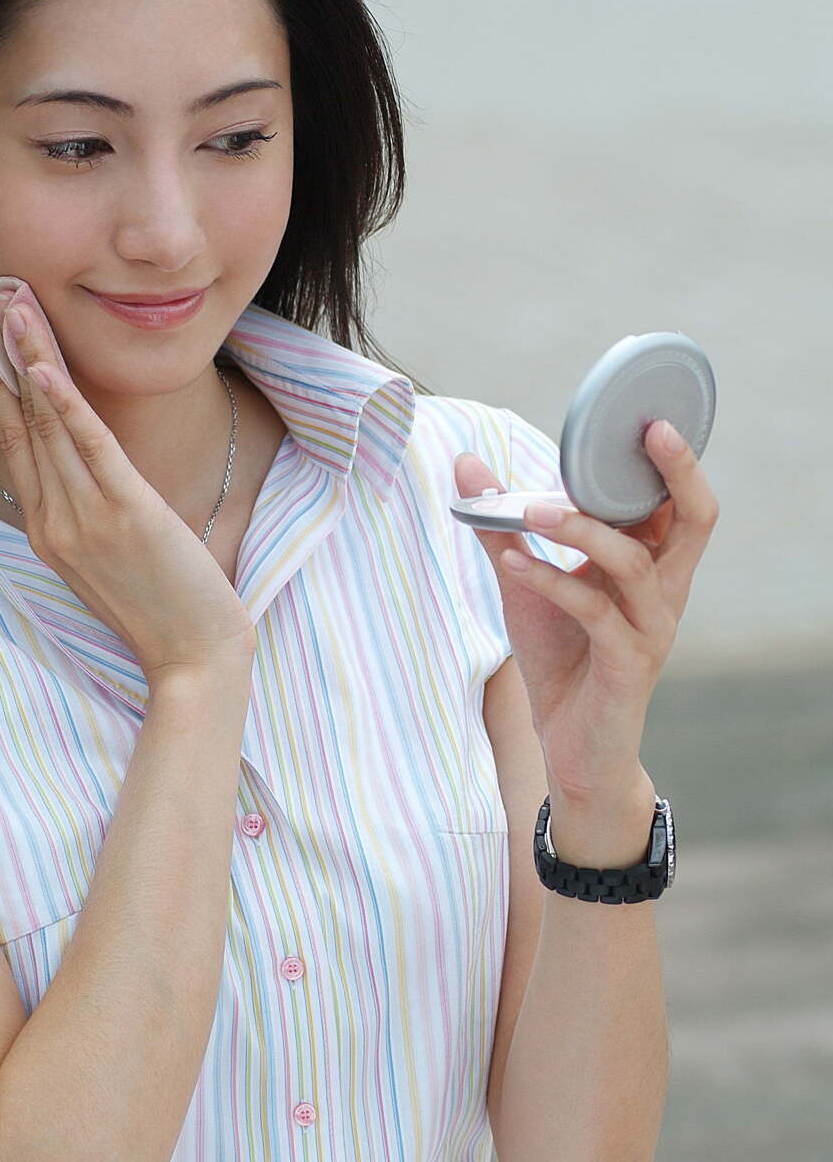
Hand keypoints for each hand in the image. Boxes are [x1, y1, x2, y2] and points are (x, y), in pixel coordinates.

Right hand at [0, 282, 257, 683]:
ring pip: (46, 424)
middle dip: (2, 352)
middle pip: (20, 421)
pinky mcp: (125, 516)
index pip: (14, 440)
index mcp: (47, 530)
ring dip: (26, 357)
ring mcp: (83, 520)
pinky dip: (63, 403)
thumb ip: (87, 509)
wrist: (194, 658)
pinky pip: (87, 448)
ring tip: (11, 304)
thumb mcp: (110, 554)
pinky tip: (43, 364)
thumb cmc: (161, 606)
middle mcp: (53, 522)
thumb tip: (83, 461)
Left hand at [453, 420, 719, 805]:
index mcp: (653, 565)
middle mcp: (665, 591)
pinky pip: (594, 613)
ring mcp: (651, 629)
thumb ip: (502, 523)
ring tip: (529, 509)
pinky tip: (512, 563)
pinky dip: (551, 581)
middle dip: (676, 473)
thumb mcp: (525, 580)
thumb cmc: (558, 656)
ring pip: (633, 563)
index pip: (679, 502)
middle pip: (695, 521)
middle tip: (647, 433)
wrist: (566, 746)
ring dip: (582, 529)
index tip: (646, 416)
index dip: (674, 460)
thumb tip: (466, 463)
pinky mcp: (627, 665)